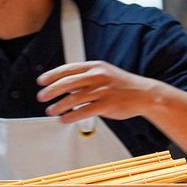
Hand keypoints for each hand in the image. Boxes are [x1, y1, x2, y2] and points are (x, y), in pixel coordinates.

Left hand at [36, 60, 159, 123]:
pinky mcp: (107, 105)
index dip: (52, 75)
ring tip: (50, 110)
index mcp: (95, 67)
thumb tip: (63, 84)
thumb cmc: (122, 85)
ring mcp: (103, 91)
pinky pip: (84, 111)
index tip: (41, 81)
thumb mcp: (104, 74)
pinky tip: (64, 119)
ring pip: (74, 98)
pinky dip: (71, 115)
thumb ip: (84, 78)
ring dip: (59, 105)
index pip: (68, 69)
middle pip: (67, 82)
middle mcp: (98, 77)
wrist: (146, 94)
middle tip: (41, 97)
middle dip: (51, 90)